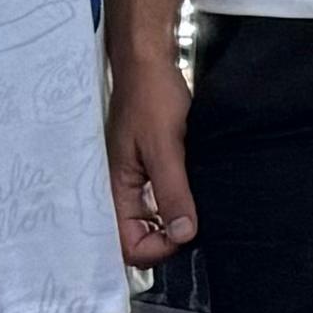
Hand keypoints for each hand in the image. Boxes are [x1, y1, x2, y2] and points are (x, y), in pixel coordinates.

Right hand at [108, 53, 198, 266]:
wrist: (149, 64)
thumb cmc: (151, 98)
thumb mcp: (165, 147)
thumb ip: (171, 191)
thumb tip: (184, 234)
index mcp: (113, 189)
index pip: (127, 246)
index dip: (157, 249)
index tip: (187, 233)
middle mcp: (119, 191)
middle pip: (138, 239)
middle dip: (166, 240)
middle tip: (195, 223)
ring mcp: (133, 181)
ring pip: (151, 222)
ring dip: (174, 222)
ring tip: (198, 209)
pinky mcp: (148, 169)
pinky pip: (159, 201)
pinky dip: (177, 204)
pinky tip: (195, 194)